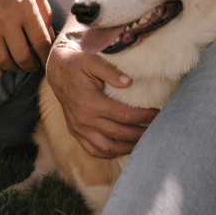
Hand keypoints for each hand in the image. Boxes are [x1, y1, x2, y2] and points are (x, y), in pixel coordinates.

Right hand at [0, 0, 52, 74]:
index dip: (46, 57)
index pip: (41, 43)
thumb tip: (48, 36)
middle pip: (22, 56)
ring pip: (1, 59)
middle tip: (33, 65)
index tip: (48, 61)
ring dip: (13, 68)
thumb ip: (44, 12)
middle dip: (31, 66)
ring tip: (18, 65)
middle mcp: (7, 19)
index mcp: (26, 8)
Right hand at [47, 35, 157, 157]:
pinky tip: (124, 148)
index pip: (124, 115)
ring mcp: (79, 129)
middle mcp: (84, 120)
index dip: (143, 117)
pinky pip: (94, 150)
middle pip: (119, 134)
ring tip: (144, 143)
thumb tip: (129, 82)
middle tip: (157, 130)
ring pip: (107, 148)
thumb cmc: (78, 64)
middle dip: (140, 134)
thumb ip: (111, 71)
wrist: (57, 71)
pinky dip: (110, 153)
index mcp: (91, 103)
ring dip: (128, 148)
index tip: (157, 114)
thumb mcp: (93, 61)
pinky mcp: (76, 132)